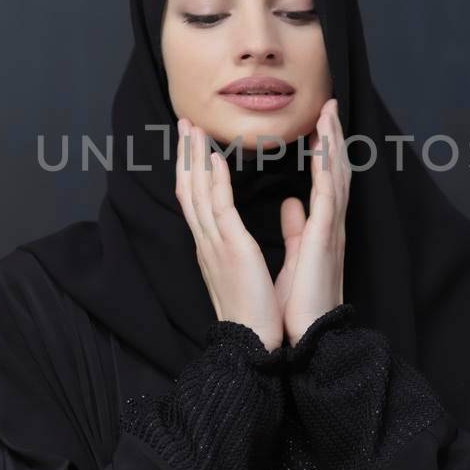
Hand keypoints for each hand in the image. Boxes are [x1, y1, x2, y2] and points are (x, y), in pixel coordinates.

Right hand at [174, 117, 283, 352]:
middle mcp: (207, 242)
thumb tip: (285, 208)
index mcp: (214, 247)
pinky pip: (219, 208)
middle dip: (185, 155)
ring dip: (194, 157)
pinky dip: (214, 181)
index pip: (198, 200)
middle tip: (183, 125)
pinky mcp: (231, 249)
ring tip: (192, 129)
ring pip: (197, 192)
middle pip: (189, 190)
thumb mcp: (255, 267)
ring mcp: (215, 244)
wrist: (253, 344)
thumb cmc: (257, 312)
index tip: (195, 145)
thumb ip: (261, 236)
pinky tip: (213, 158)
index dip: (194, 171)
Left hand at [275, 98, 348, 345]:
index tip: (318, 123)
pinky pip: (328, 194)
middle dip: (332, 137)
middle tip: (329, 105)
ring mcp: (331, 230)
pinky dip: (327, 167)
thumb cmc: (299, 303)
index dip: (323, 150)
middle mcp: (330, 224)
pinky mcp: (325, 238)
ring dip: (333, 142)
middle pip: (335, 171)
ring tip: (329, 113)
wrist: (306, 336)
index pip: (325, 180)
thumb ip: (296, 228)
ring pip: (336, 175)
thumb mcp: (295, 256)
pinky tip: (323, 145)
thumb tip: (291, 204)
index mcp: (321, 228)